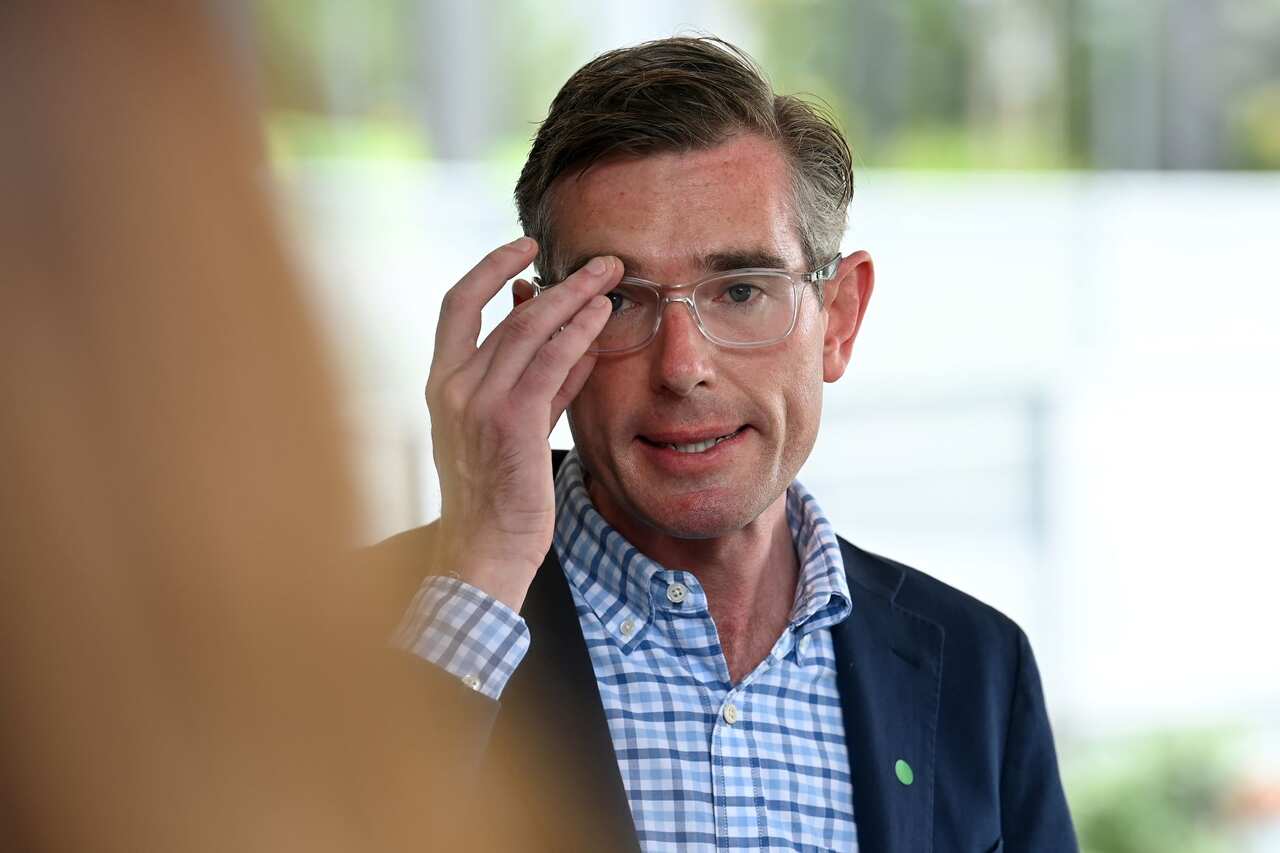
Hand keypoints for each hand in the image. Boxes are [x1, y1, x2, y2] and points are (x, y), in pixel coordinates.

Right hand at [425, 237, 619, 609]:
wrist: (481, 553)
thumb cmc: (497, 498)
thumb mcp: (510, 431)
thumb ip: (538, 385)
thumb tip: (574, 343)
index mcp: (442, 385)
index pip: (457, 306)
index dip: (489, 269)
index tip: (524, 250)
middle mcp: (453, 387)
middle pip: (506, 312)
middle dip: (556, 280)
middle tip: (597, 261)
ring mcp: (479, 403)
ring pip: (529, 329)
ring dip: (575, 297)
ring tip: (611, 276)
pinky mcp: (512, 422)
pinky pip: (549, 363)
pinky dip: (577, 333)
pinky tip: (602, 315)